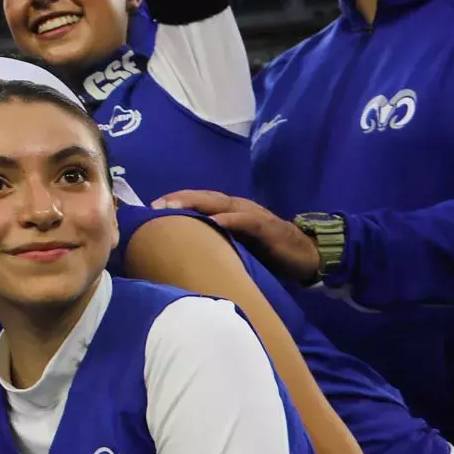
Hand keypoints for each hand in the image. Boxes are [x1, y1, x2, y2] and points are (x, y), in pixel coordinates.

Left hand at [150, 190, 322, 283]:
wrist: (306, 256)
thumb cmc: (266, 253)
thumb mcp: (235, 248)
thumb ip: (214, 245)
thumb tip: (182, 255)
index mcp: (228, 212)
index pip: (197, 202)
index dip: (174, 202)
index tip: (148, 209)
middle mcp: (236, 208)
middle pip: (203, 198)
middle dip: (178, 199)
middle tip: (154, 206)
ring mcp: (251, 214)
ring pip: (219, 203)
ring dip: (195, 203)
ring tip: (173, 207)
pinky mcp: (266, 226)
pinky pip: (245, 220)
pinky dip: (229, 219)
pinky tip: (214, 222)